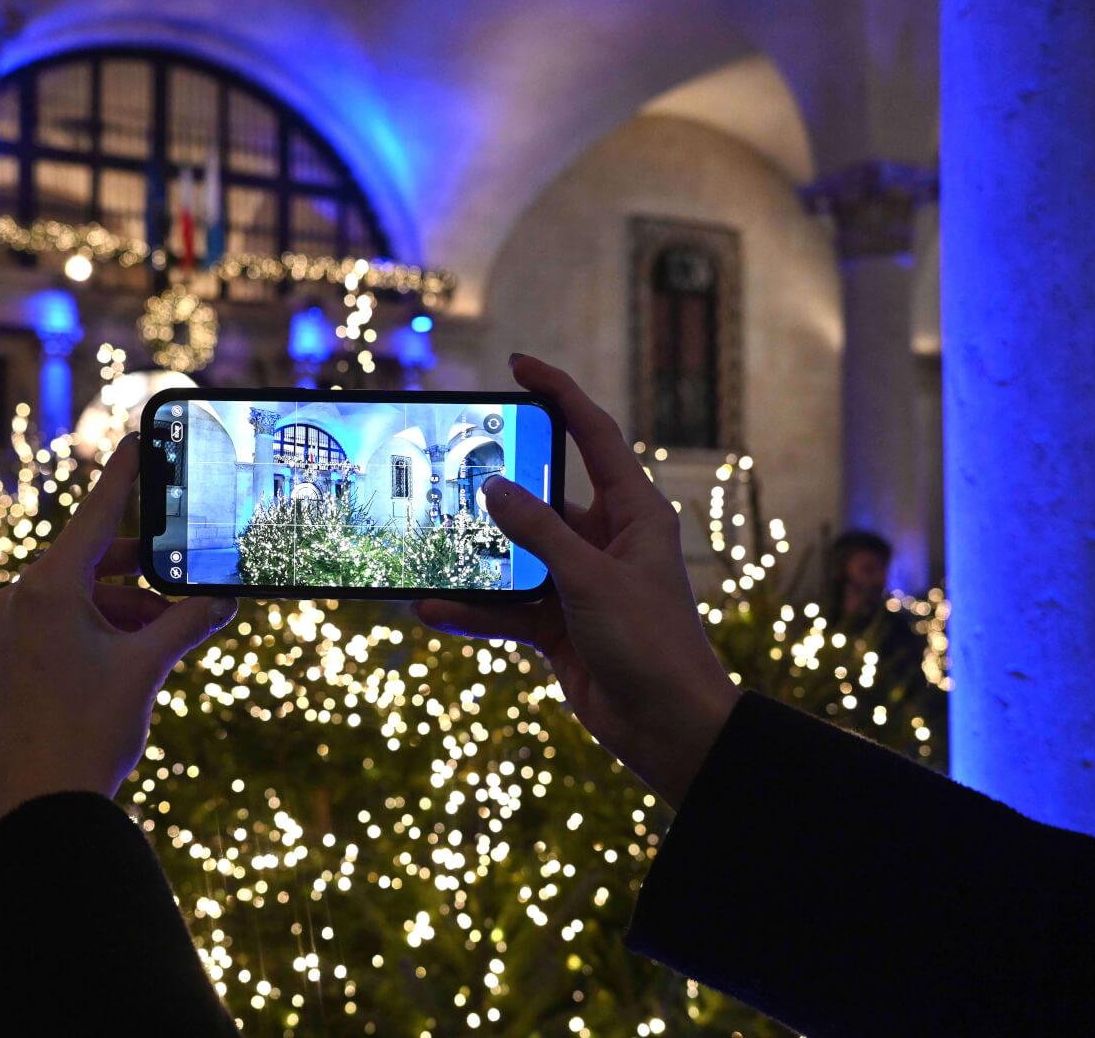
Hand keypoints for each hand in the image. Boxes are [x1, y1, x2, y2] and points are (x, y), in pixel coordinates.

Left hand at [0, 433, 237, 827]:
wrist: (38, 810)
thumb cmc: (88, 735)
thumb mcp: (147, 669)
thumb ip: (186, 623)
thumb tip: (224, 598)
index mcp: (47, 589)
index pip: (97, 513)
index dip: (124, 475)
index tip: (137, 436)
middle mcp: (18, 600)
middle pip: (91, 560)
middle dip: (142, 575)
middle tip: (186, 585)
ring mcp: (7, 631)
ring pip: (78, 596)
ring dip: (125, 608)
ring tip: (166, 637)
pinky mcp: (5, 660)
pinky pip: (58, 623)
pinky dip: (98, 628)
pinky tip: (133, 656)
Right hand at [415, 355, 738, 807]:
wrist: (668, 728)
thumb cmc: (651, 645)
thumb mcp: (591, 580)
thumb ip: (539, 532)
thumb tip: (493, 489)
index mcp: (634, 513)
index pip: (593, 435)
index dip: (558, 393)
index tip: (519, 366)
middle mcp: (607, 540)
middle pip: (542, 496)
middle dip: (496, 485)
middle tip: (447, 464)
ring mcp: (580, 582)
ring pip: (515, 555)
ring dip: (474, 556)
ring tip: (426, 541)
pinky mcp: (560, 625)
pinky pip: (507, 607)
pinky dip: (473, 609)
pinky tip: (431, 607)